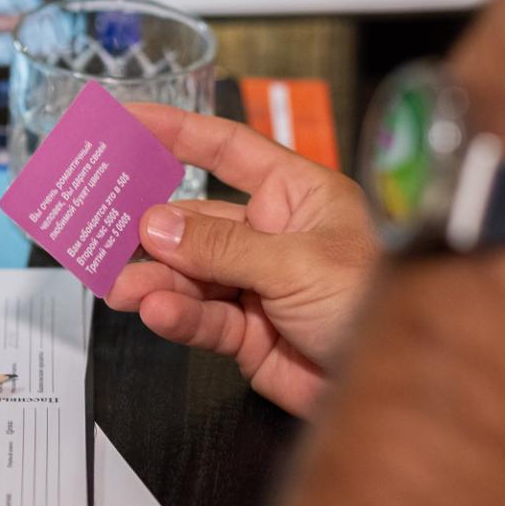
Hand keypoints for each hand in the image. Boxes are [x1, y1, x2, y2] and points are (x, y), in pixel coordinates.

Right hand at [107, 105, 377, 417]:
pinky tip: (157, 311)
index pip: (227, 149)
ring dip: (154, 279)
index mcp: (296, 195)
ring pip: (190, 274)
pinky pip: (201, 317)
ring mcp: (258, 285)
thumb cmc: (378, 303)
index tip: (128, 120)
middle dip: (149, 227)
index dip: (177, 132)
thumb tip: (157, 226)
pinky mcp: (249, 334)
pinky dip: (176, 315)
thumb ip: (222, 246)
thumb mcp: (298, 262)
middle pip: (195, 220)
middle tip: (102, 228)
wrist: (401, 385)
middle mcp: (273, 235)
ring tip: (123, 288)